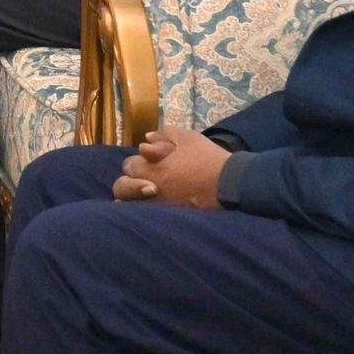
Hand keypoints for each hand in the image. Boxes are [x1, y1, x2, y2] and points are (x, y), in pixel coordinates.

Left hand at [111, 128, 228, 209]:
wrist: (230, 185)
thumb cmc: (208, 159)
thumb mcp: (187, 138)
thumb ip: (164, 135)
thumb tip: (146, 139)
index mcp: (151, 168)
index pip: (130, 166)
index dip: (139, 163)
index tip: (151, 161)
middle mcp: (149, 189)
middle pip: (122, 187)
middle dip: (129, 182)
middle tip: (145, 181)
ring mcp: (157, 206)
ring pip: (129, 206)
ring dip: (131, 199)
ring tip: (142, 196)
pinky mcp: (169, 219)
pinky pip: (144, 218)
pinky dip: (142, 213)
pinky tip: (149, 208)